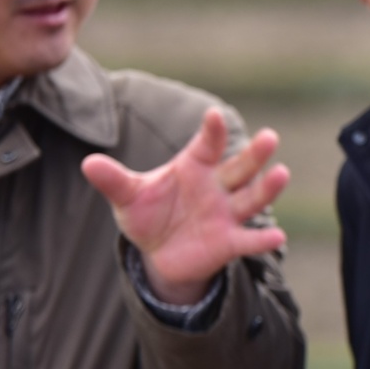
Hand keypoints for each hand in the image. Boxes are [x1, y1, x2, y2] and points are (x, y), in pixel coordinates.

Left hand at [81, 107, 289, 304]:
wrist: (158, 252)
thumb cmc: (147, 214)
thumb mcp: (127, 197)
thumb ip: (113, 180)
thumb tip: (88, 164)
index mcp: (195, 166)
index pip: (207, 144)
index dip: (212, 131)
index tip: (213, 116)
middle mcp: (217, 186)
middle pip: (240, 167)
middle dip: (255, 154)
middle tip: (270, 137)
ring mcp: (226, 214)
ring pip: (251, 198)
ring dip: (267, 188)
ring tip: (281, 174)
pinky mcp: (229, 242)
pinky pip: (248, 240)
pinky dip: (262, 240)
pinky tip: (278, 238)